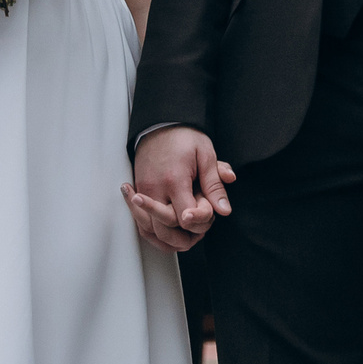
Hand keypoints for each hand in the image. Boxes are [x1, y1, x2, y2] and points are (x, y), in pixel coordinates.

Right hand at [127, 127, 232, 251]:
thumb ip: (214, 184)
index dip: (198, 223)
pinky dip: (151, 233)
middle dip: (183, 237)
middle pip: (164, 229)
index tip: (206, 219)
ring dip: (166, 239)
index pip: (184, 217)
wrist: (160, 123)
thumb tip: (224, 210)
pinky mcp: (138, 191)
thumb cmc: (184, 137)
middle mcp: (155, 189)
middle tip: (198, 234)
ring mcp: (143, 191)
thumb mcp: (206, 155)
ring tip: (184, 238)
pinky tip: (164, 234)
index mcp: (174, 180)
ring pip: (149, 229)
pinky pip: (140, 221)